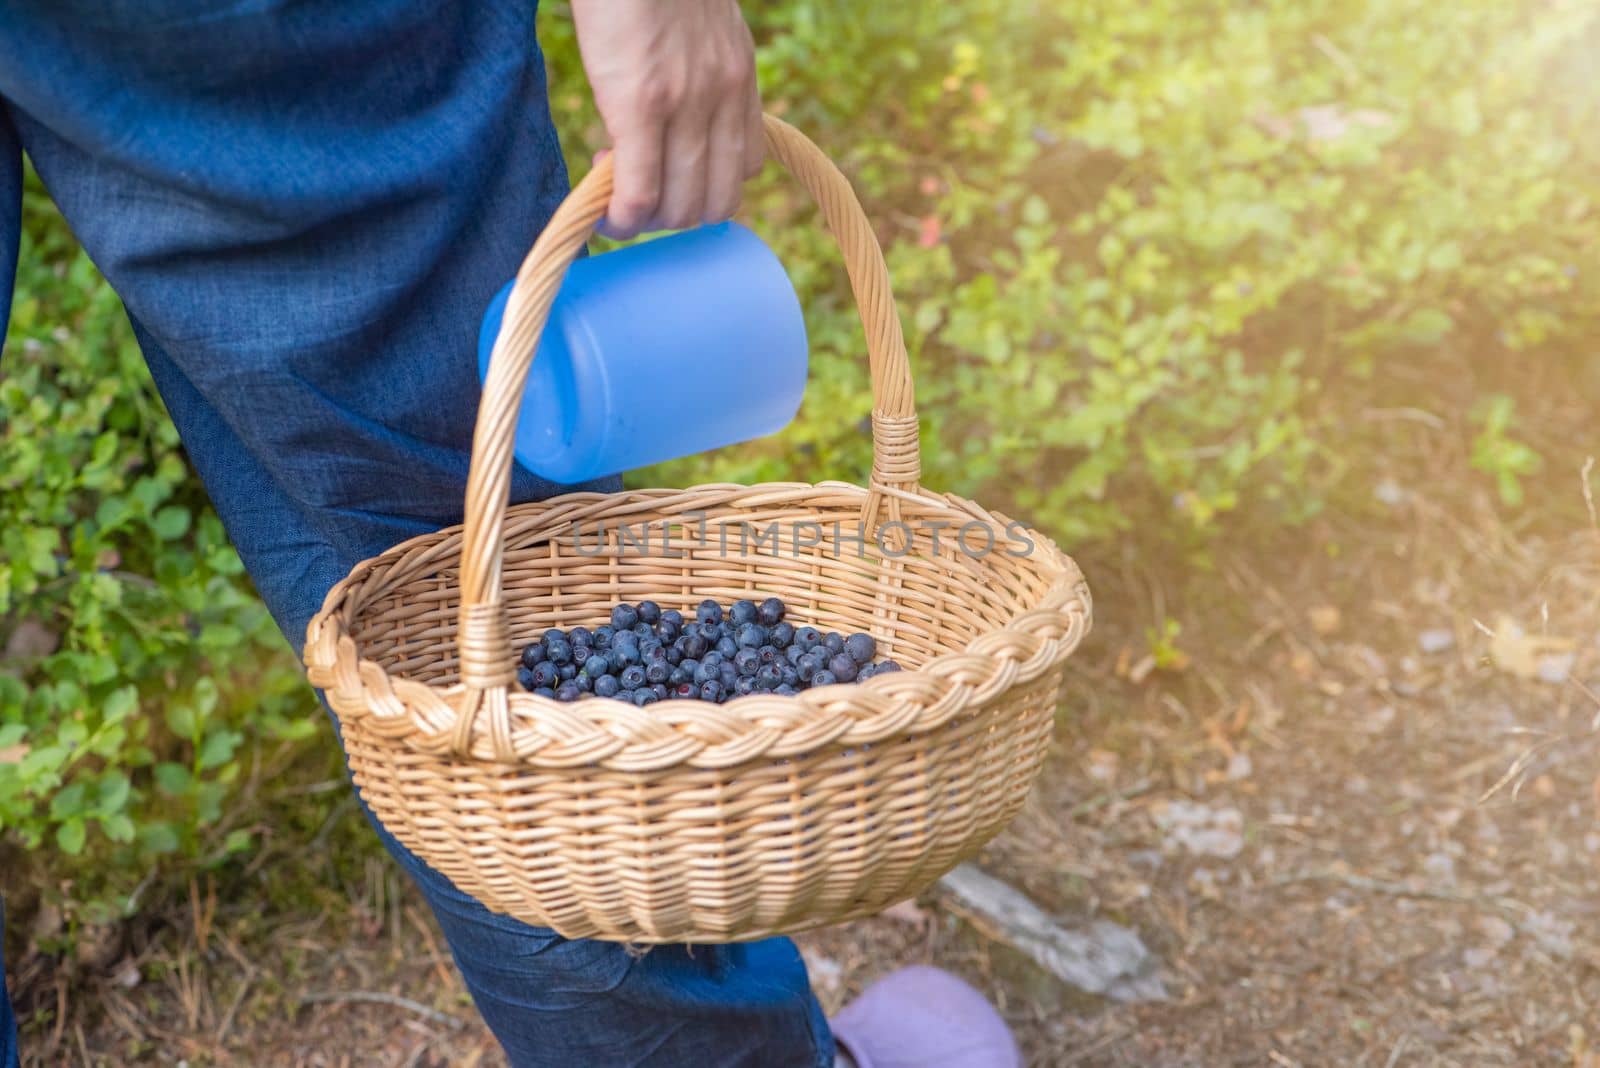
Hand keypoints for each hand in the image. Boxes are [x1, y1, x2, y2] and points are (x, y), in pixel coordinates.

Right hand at [571, 0, 764, 238]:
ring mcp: (685, 105)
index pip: (744, 170)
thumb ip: (705, 69)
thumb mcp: (704, 26)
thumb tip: (682, 106)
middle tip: (636, 193)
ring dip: (646, 219)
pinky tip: (603, 208)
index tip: (668, 175)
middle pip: (716, 203)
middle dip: (674, 214)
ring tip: (615, 194)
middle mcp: (723, 98)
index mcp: (740, 79)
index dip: (705, 189)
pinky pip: (640, 191)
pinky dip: (623, 216)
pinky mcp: (640, 105)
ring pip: (681, 207)